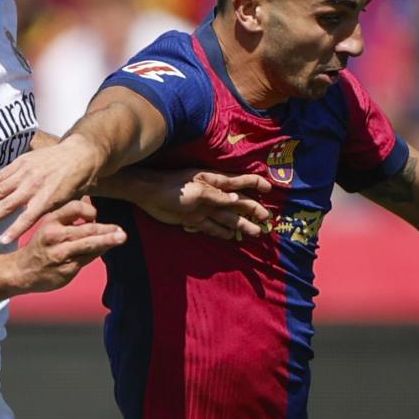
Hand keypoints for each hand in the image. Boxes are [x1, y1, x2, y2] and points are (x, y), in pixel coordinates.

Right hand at [0, 137, 104, 243]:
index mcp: (48, 198)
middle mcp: (34, 185)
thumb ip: (51, 213)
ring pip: (1, 188)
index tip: (2, 241)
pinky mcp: (22, 162)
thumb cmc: (76, 183)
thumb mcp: (69, 202)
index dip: (15, 229)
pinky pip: (2, 174)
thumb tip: (39, 228)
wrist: (79, 154)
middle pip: (8, 204)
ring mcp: (26, 172)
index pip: (28, 218)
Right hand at [13, 199, 125, 292]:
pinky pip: (87, 259)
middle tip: (121, 230)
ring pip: (89, 245)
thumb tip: (90, 203)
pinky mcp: (66, 269)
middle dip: (106, 229)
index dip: (90, 210)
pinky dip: (98, 252)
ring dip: (108, 241)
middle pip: (87, 229)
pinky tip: (106, 249)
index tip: (96, 215)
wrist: (22, 271)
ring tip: (122, 237)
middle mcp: (55, 236)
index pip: (75, 208)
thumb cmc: (41, 246)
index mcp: (51, 221)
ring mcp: (61, 253)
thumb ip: (68, 217)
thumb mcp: (49, 225)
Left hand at [137, 169, 271, 239]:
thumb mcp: (197, 191)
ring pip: (228, 218)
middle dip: (253, 210)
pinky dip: (222, 232)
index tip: (270, 190)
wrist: (149, 195)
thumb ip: (217, 197)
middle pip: (238, 203)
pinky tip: (231, 237)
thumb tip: (237, 199)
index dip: (256, 184)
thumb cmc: (174, 187)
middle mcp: (214, 196)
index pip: (241, 181)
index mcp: (216, 183)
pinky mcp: (194, 220)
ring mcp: (205, 208)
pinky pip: (212, 227)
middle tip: (267, 220)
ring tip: (256, 233)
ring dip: (241, 225)